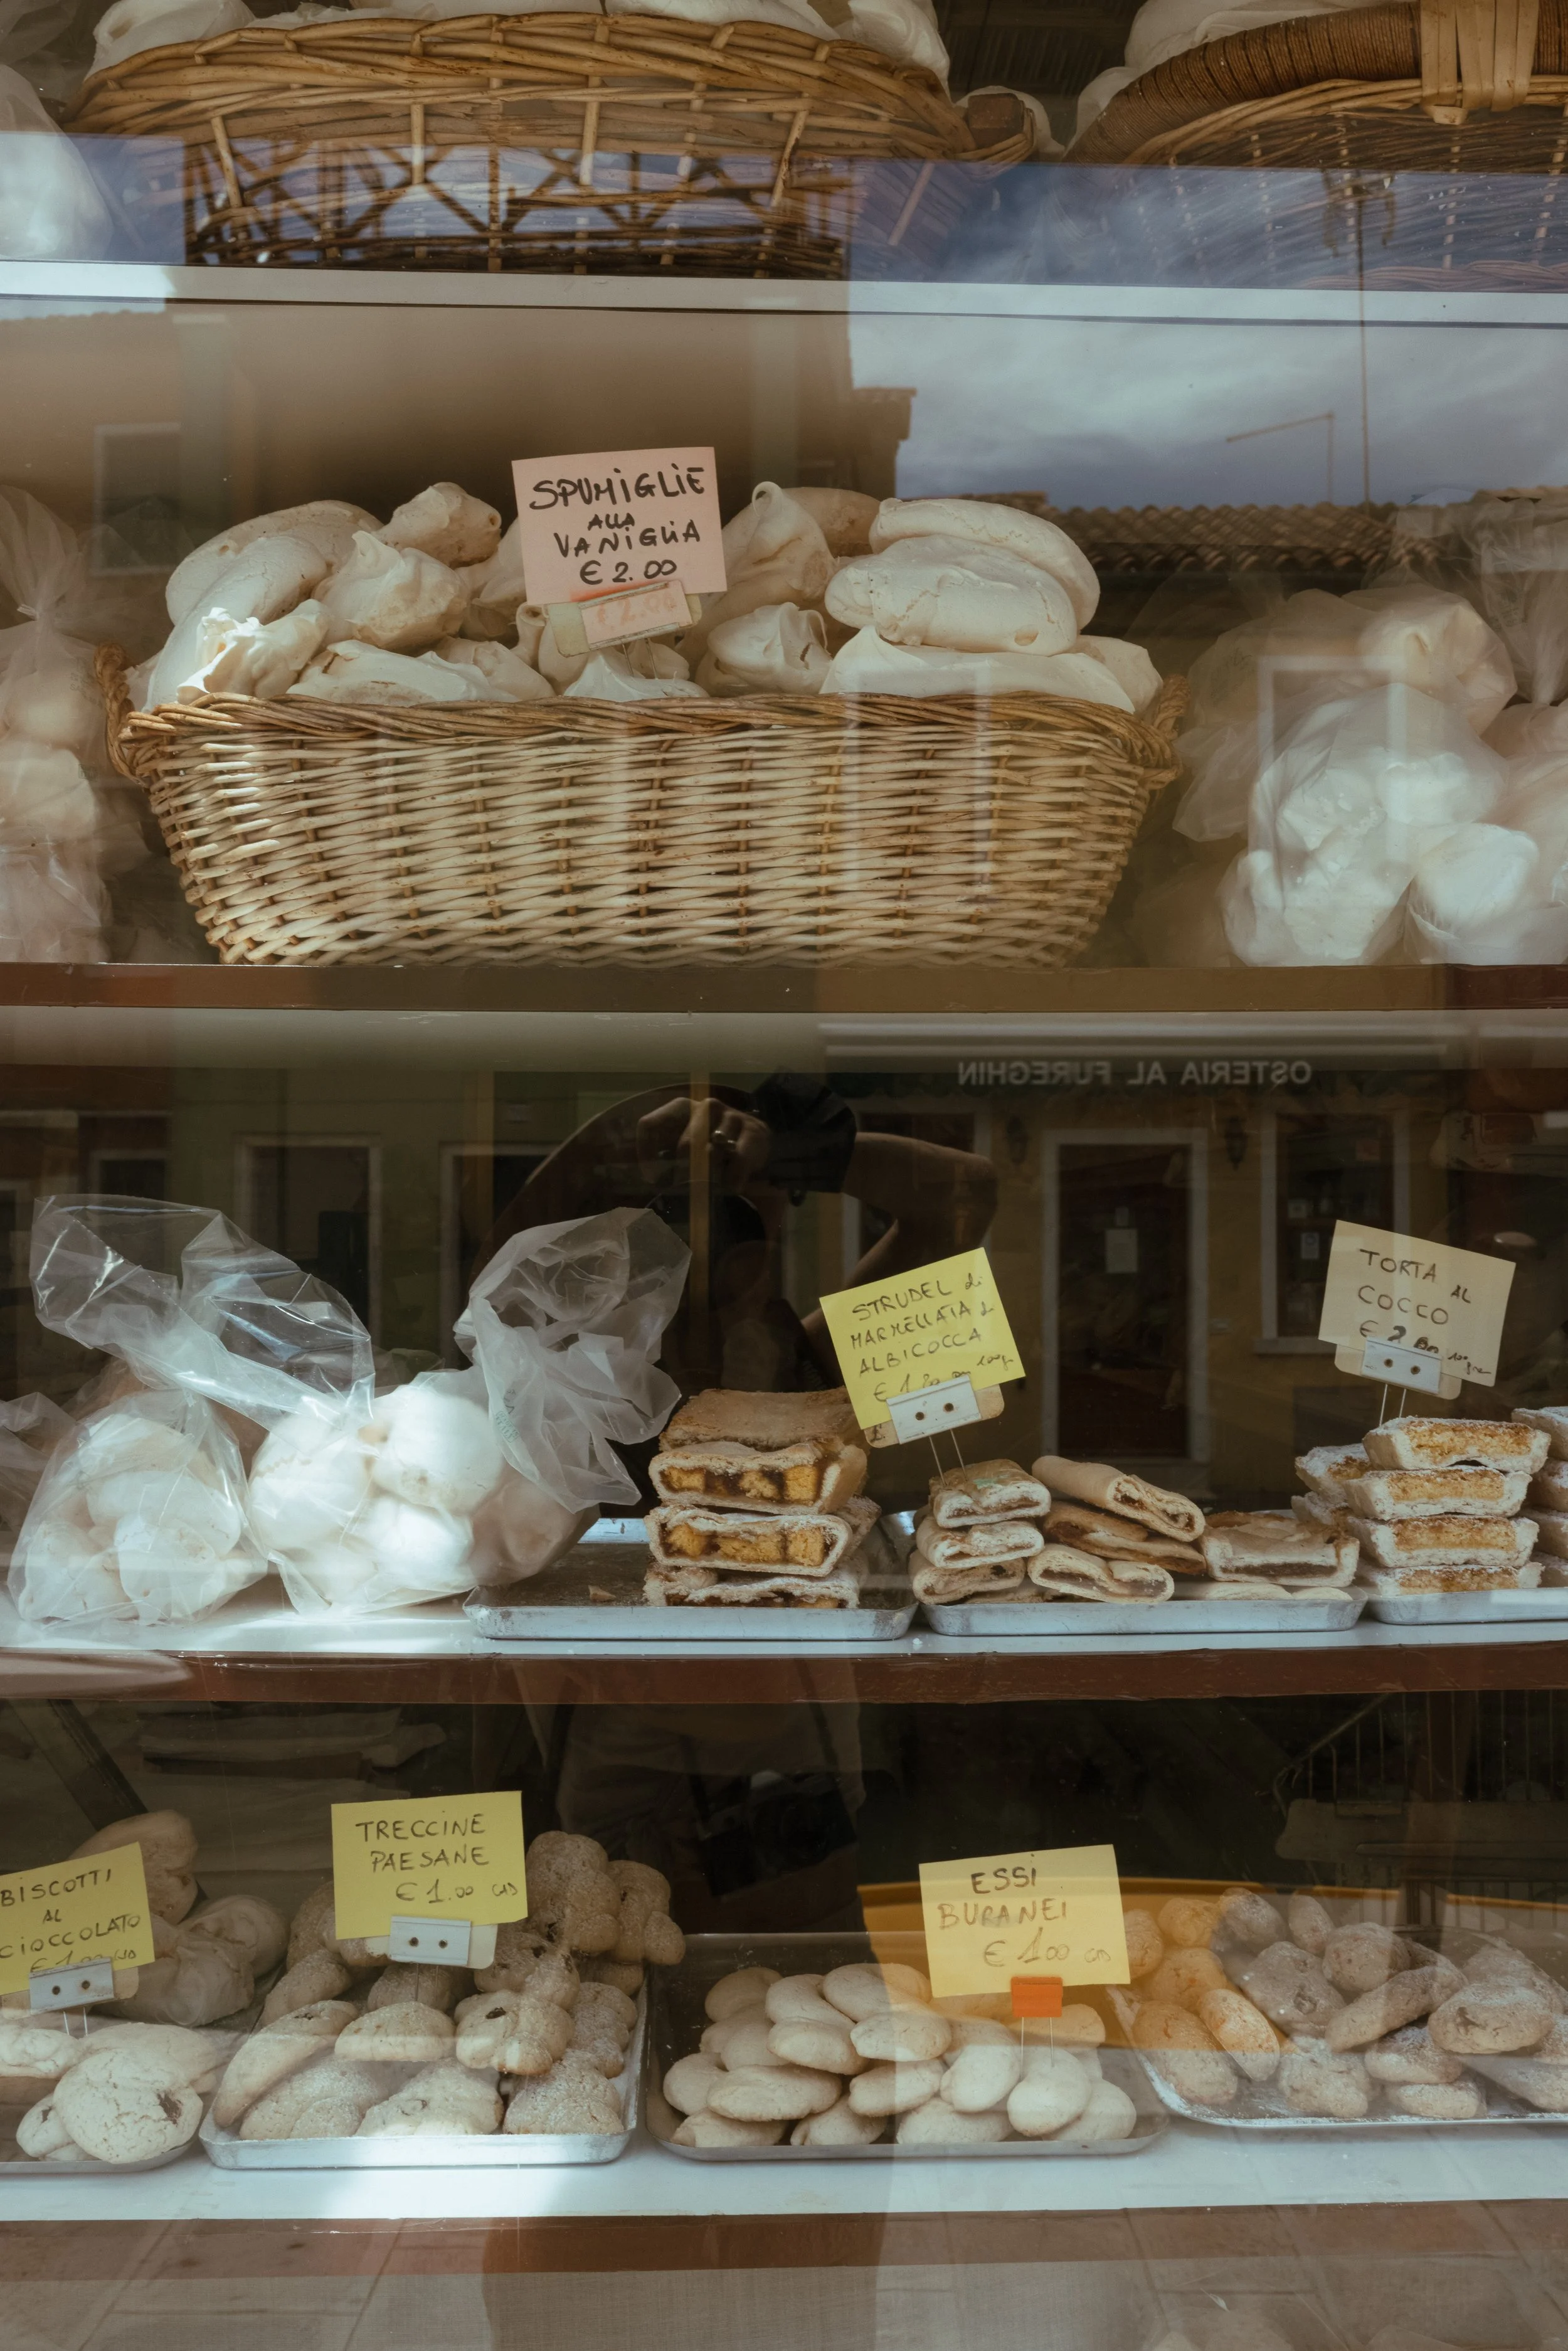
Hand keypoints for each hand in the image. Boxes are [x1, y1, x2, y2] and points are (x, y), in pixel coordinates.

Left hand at [636, 1097, 774, 1191]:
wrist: (754, 1142)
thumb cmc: (711, 1146)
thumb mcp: (685, 1146)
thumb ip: (665, 1155)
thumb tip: (651, 1179)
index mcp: (681, 1108)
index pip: (651, 1124)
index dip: (646, 1153)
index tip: (652, 1178)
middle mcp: (706, 1107)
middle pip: (685, 1145)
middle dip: (684, 1173)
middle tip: (686, 1190)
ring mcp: (731, 1116)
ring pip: (713, 1154)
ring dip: (711, 1177)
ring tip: (711, 1189)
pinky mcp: (753, 1130)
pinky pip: (739, 1159)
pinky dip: (734, 1178)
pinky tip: (732, 1187)